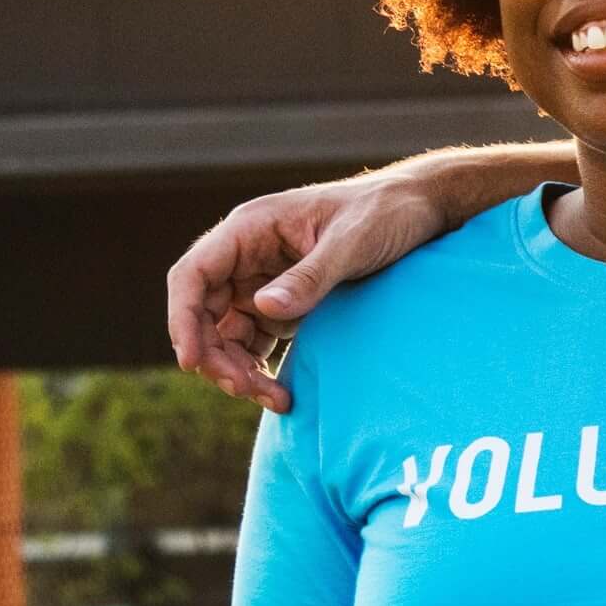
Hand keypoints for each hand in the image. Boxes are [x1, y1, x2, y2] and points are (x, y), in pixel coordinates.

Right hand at [166, 170, 453, 412]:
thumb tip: (263, 308)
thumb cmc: (387, 212)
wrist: (423, 208)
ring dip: (238, 369)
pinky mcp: (286, 301)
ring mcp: (263, 280)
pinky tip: (280, 393)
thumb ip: (310, 276)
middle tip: (245, 390)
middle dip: (216, 356)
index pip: (193, 275)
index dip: (182, 319)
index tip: (192, 360)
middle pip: (204, 313)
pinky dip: (260, 368)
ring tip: (274, 398)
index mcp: (250, 228)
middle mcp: (247, 254)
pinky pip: (256, 341)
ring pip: (227, 334)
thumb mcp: (353, 243)